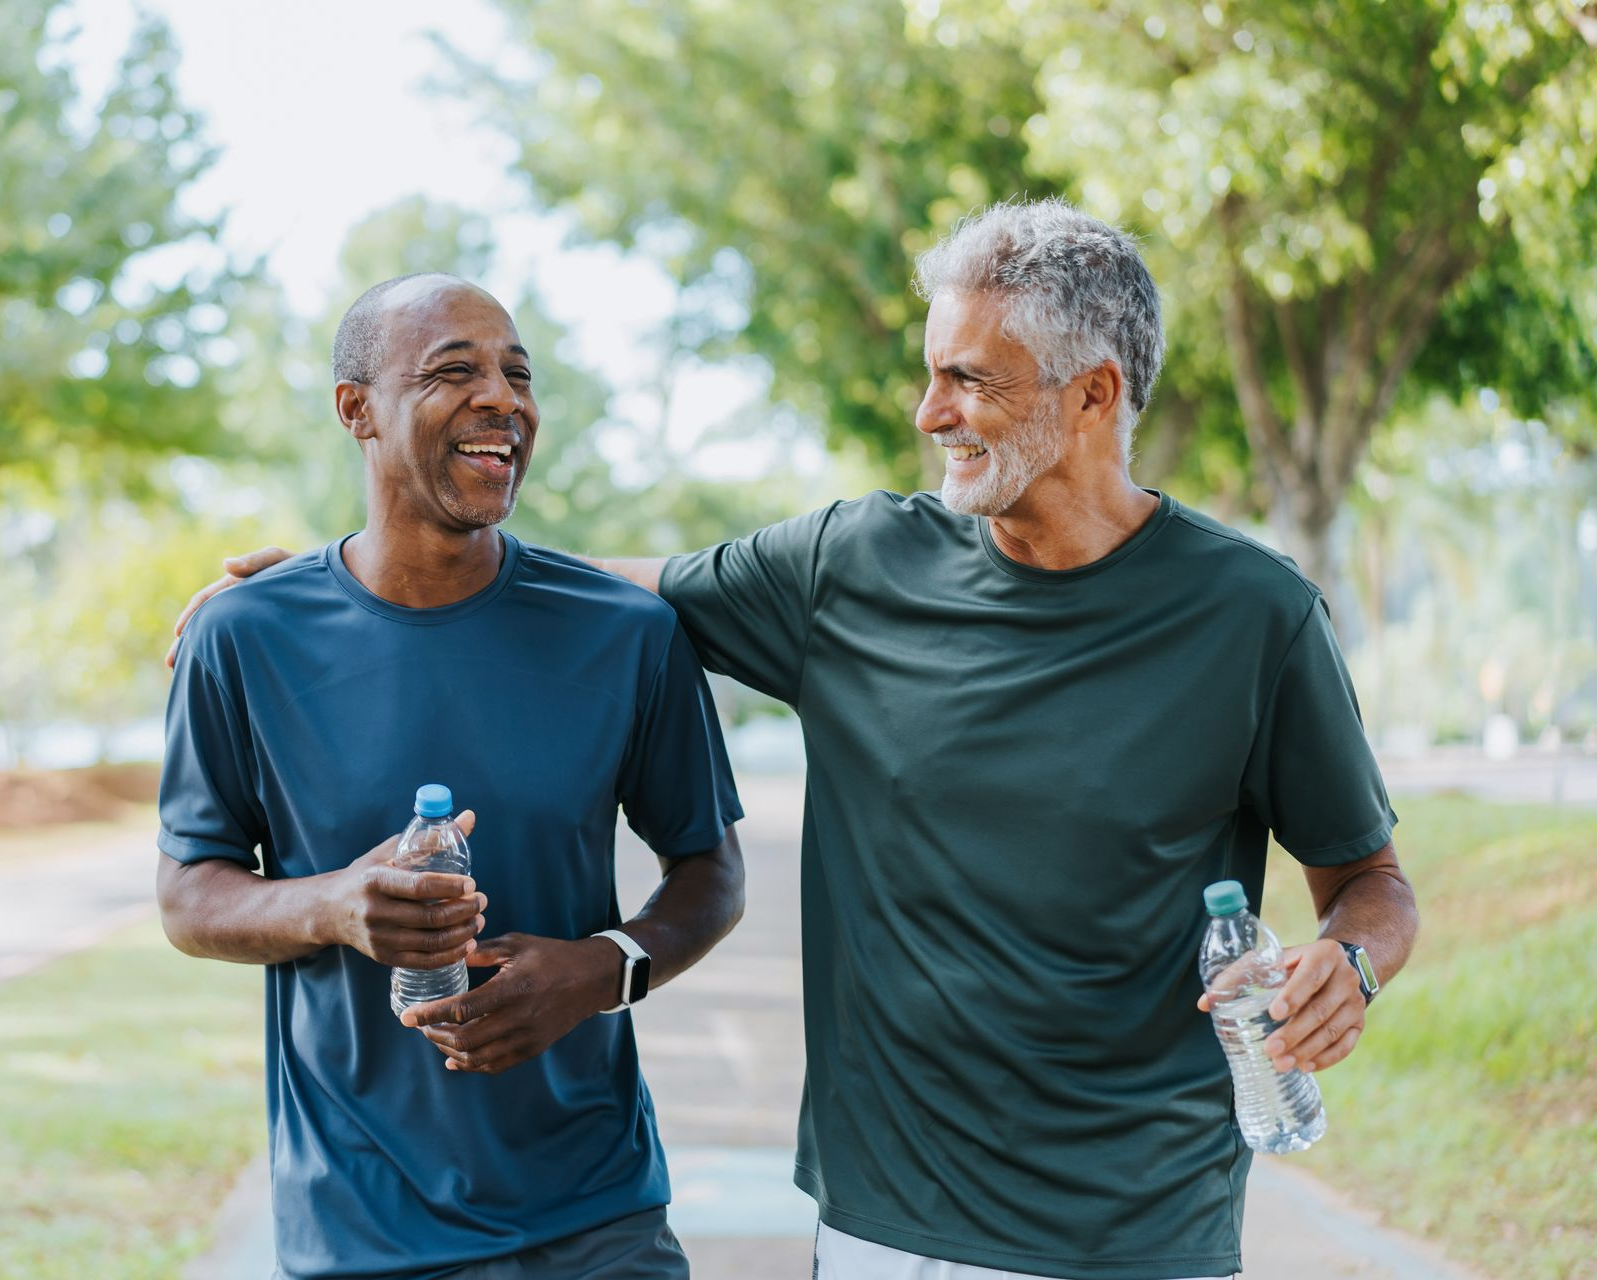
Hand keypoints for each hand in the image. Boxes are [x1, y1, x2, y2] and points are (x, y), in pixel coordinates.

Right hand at [165, 546, 295, 667]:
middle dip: (187, 643)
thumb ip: (256, 561)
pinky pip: (237, 647)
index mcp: (235, 586)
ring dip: (202, 653)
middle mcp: (236, 604)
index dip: (190, 616)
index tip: (178, 634)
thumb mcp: (280, 561)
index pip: (206, 601)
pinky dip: (225, 658)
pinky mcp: (262, 634)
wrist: (328, 584)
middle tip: (171, 664)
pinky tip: (220, 676)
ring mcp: (247, 620)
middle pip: (205, 624)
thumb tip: (225, 565)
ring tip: (188, 675)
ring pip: (218, 638)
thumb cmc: (304, 569)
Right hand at [324, 810, 485, 968]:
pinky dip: (450, 954)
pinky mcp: (383, 957)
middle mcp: (374, 912)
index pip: (418, 887)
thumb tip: (469, 817)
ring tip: (479, 920)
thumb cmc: (367, 875)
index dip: (450, 887)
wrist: (330, 909)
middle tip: (482, 901)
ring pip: (430, 941)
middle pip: (429, 917)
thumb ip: (430, 837)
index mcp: (375, 881)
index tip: (472, 884)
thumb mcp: (391, 850)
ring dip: (462, 932)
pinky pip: (424, 961)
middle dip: (464, 910)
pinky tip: (467, 943)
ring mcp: (378, 938)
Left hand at [400, 933, 616, 1074]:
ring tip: (435, 1038)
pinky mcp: (532, 1048)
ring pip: (476, 1057)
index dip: (429, 1015)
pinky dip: (471, 1065)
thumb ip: (483, 952)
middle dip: (434, 1035)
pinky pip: (494, 1065)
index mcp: (513, 988)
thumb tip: (451, 954)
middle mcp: (519, 1018)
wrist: (591, 979)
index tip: (405, 1017)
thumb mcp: (518, 944)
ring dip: (449, 1051)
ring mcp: (526, 1037)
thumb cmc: (552, 956)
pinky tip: (455, 1059)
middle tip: (420, 1025)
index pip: (461, 1009)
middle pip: (464, 1039)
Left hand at [1196, 939, 1365, 1072]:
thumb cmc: (1293, 963)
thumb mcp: (1270, 959)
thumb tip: (1205, 1004)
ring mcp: (1356, 1002)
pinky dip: (1327, 1058)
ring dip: (1307, 1050)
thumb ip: (1237, 976)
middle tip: (1270, 1050)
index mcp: (1324, 954)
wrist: (1338, 964)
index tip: (1273, 1013)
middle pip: (1321, 1009)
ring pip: (1333, 1030)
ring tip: (1281, 1063)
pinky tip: (1305, 1066)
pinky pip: (1347, 1044)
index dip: (1293, 995)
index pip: (1310, 976)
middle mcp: (1346, 977)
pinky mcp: (1360, 1022)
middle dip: (1294, 1032)